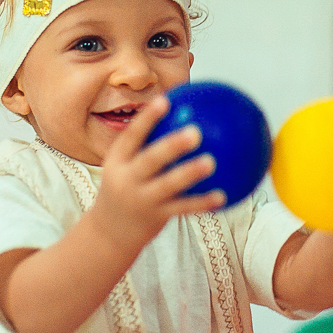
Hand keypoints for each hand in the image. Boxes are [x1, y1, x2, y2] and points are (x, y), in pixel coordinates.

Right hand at [92, 96, 224, 253]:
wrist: (109, 231)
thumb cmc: (125, 188)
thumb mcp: (124, 166)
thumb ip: (146, 145)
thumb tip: (179, 113)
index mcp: (117, 161)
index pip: (131, 136)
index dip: (147, 118)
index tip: (164, 101)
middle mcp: (127, 179)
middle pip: (150, 160)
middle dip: (171, 145)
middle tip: (195, 132)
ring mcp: (141, 199)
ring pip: (168, 185)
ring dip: (189, 173)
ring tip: (211, 162)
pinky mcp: (156, 217)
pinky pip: (183, 208)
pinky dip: (202, 202)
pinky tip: (223, 196)